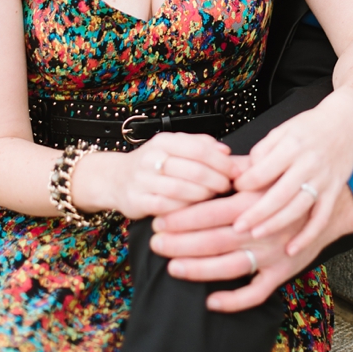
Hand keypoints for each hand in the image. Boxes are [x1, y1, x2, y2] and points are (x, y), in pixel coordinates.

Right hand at [73, 133, 240, 220]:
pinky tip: (195, 210)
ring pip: (182, 189)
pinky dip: (185, 209)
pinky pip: (167, 207)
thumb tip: (226, 152)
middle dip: (216, 180)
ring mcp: (143, 180)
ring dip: (203, 195)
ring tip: (214, 197)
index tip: (235, 171)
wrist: (116, 179)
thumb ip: (201, 146)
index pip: (199, 148)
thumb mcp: (175, 147)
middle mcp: (152, 158)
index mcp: (165, 141)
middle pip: (193, 170)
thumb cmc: (154, 163)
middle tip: (228, 187)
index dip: (221, 161)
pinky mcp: (138, 201)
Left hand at [150, 184, 352, 310]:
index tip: (159, 219)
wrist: (335, 205)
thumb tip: (209, 163)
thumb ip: (240, 170)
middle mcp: (263, 228)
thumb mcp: (268, 170)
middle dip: (181, 242)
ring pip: (231, 266)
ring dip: (199, 269)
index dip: (183, 216)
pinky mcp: (284, 272)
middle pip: (215, 239)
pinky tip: (211, 301)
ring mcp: (273, 254)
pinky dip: (235, 300)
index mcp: (255, 200)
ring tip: (174, 267)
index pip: (211, 210)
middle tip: (156, 243)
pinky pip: (257, 292)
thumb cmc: (293, 185)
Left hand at [230, 92, 352, 254]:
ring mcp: (322, 180)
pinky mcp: (333, 191)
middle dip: (256, 213)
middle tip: (237, 226)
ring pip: (298, 208)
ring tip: (257, 234)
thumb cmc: (309, 127)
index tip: (233, 190)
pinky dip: (307, 236)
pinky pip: (321, 218)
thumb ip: (262, 150)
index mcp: (291, 146)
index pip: (264, 170)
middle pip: (279, 194)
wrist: (344, 124)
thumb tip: (244, 172)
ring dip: (276, 224)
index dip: (245, 183)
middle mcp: (308, 164)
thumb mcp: (281, 130)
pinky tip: (292, 248)